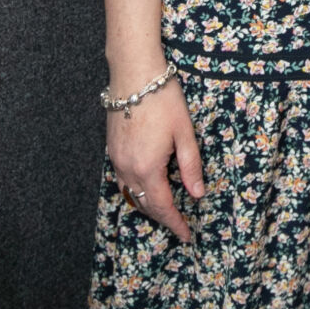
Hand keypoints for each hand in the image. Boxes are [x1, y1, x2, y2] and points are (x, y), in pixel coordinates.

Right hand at [107, 75, 204, 243]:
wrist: (133, 73)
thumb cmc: (162, 99)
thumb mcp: (184, 133)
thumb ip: (191, 166)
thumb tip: (198, 194)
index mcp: (148, 168)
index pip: (162, 206)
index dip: (175, 223)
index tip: (186, 235)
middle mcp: (127, 168)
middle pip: (144, 204)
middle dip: (162, 217)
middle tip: (179, 225)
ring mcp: (116, 159)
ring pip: (130, 193)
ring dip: (147, 205)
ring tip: (165, 210)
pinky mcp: (112, 149)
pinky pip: (121, 180)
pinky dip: (134, 190)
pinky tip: (145, 186)